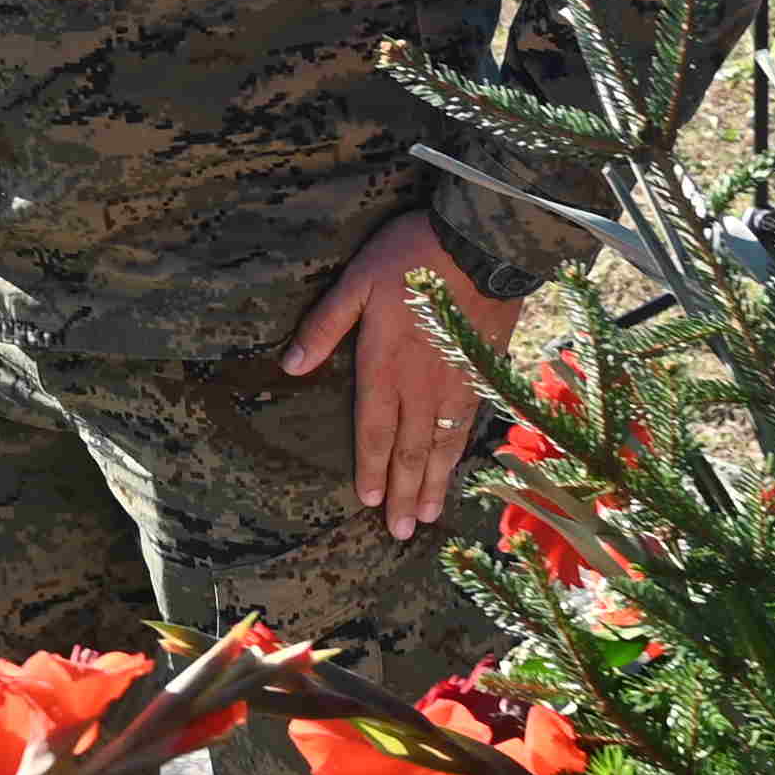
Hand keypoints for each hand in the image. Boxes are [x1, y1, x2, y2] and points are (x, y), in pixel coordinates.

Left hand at [281, 208, 510, 536]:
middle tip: (400, 532)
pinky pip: (471, 426)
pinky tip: (458, 468)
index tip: (368, 501)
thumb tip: (290, 365)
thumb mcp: (357, 282)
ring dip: (434, 483)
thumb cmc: (412, 256)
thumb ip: (325, 326)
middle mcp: (423, 386)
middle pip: (410, 451)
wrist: (484, 242)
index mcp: (385, 366)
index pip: (375, 431)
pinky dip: (462, 454)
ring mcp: (458, 384)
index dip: (371, 468)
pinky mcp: (484, 373)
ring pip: (443, 446)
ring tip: (428, 516)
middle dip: (404, 493)